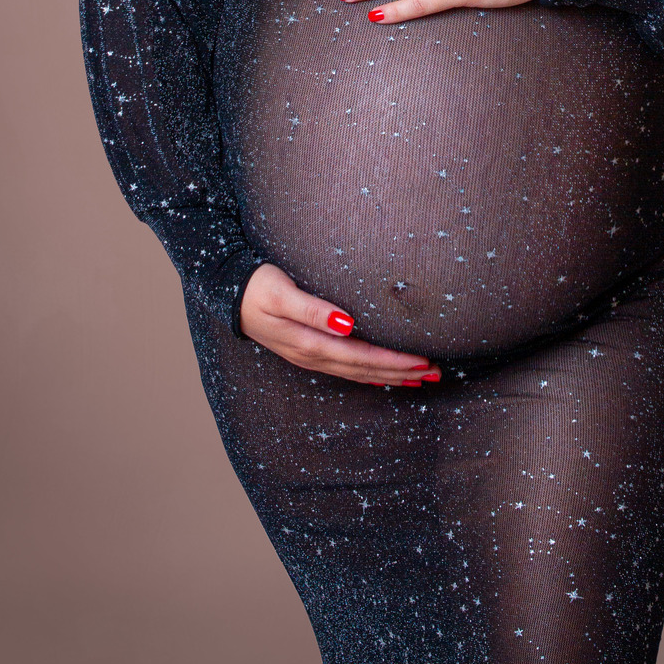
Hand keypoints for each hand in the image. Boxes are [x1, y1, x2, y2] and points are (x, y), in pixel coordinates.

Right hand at [239, 264, 440, 387]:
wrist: (227, 292)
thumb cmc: (257, 286)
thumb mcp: (281, 292)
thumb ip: (312, 308)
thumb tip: (346, 323)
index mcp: (311, 343)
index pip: (363, 356)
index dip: (395, 361)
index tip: (424, 361)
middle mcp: (314, 355)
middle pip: (365, 369)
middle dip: (401, 372)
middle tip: (436, 373)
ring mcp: (310, 356)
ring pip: (358, 372)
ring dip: (390, 375)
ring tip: (421, 378)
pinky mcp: (308, 350)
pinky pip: (346, 369)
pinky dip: (369, 374)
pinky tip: (382, 377)